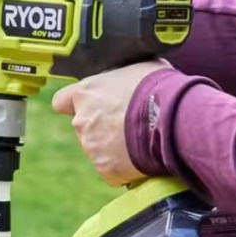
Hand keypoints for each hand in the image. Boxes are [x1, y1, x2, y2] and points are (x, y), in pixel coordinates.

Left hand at [52, 60, 170, 186]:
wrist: (173, 120)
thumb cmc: (158, 88)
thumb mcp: (138, 67)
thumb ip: (121, 75)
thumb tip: (127, 75)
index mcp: (85, 93)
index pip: (62, 101)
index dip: (75, 104)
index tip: (88, 106)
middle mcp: (82, 121)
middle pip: (84, 126)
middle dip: (101, 126)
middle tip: (127, 123)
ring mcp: (92, 148)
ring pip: (97, 148)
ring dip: (112, 146)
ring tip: (139, 139)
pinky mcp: (106, 169)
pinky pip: (111, 169)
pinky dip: (123, 166)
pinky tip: (141, 156)